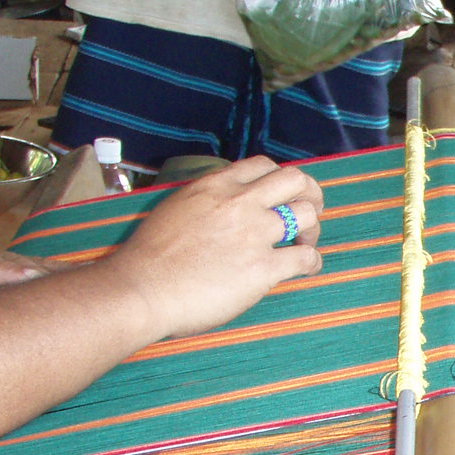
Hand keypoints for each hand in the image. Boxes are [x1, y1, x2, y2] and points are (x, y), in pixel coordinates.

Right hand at [100, 157, 324, 341]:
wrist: (141, 290)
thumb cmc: (149, 259)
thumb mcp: (175, 209)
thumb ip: (205, 203)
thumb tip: (222, 211)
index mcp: (214, 186)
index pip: (262, 165)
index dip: (279, 179)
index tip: (281, 196)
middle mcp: (239, 203)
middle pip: (295, 180)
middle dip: (310, 194)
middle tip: (307, 214)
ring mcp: (254, 233)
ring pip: (307, 215)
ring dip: (312, 229)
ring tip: (303, 243)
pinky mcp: (263, 267)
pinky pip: (306, 257)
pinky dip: (313, 262)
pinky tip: (306, 269)